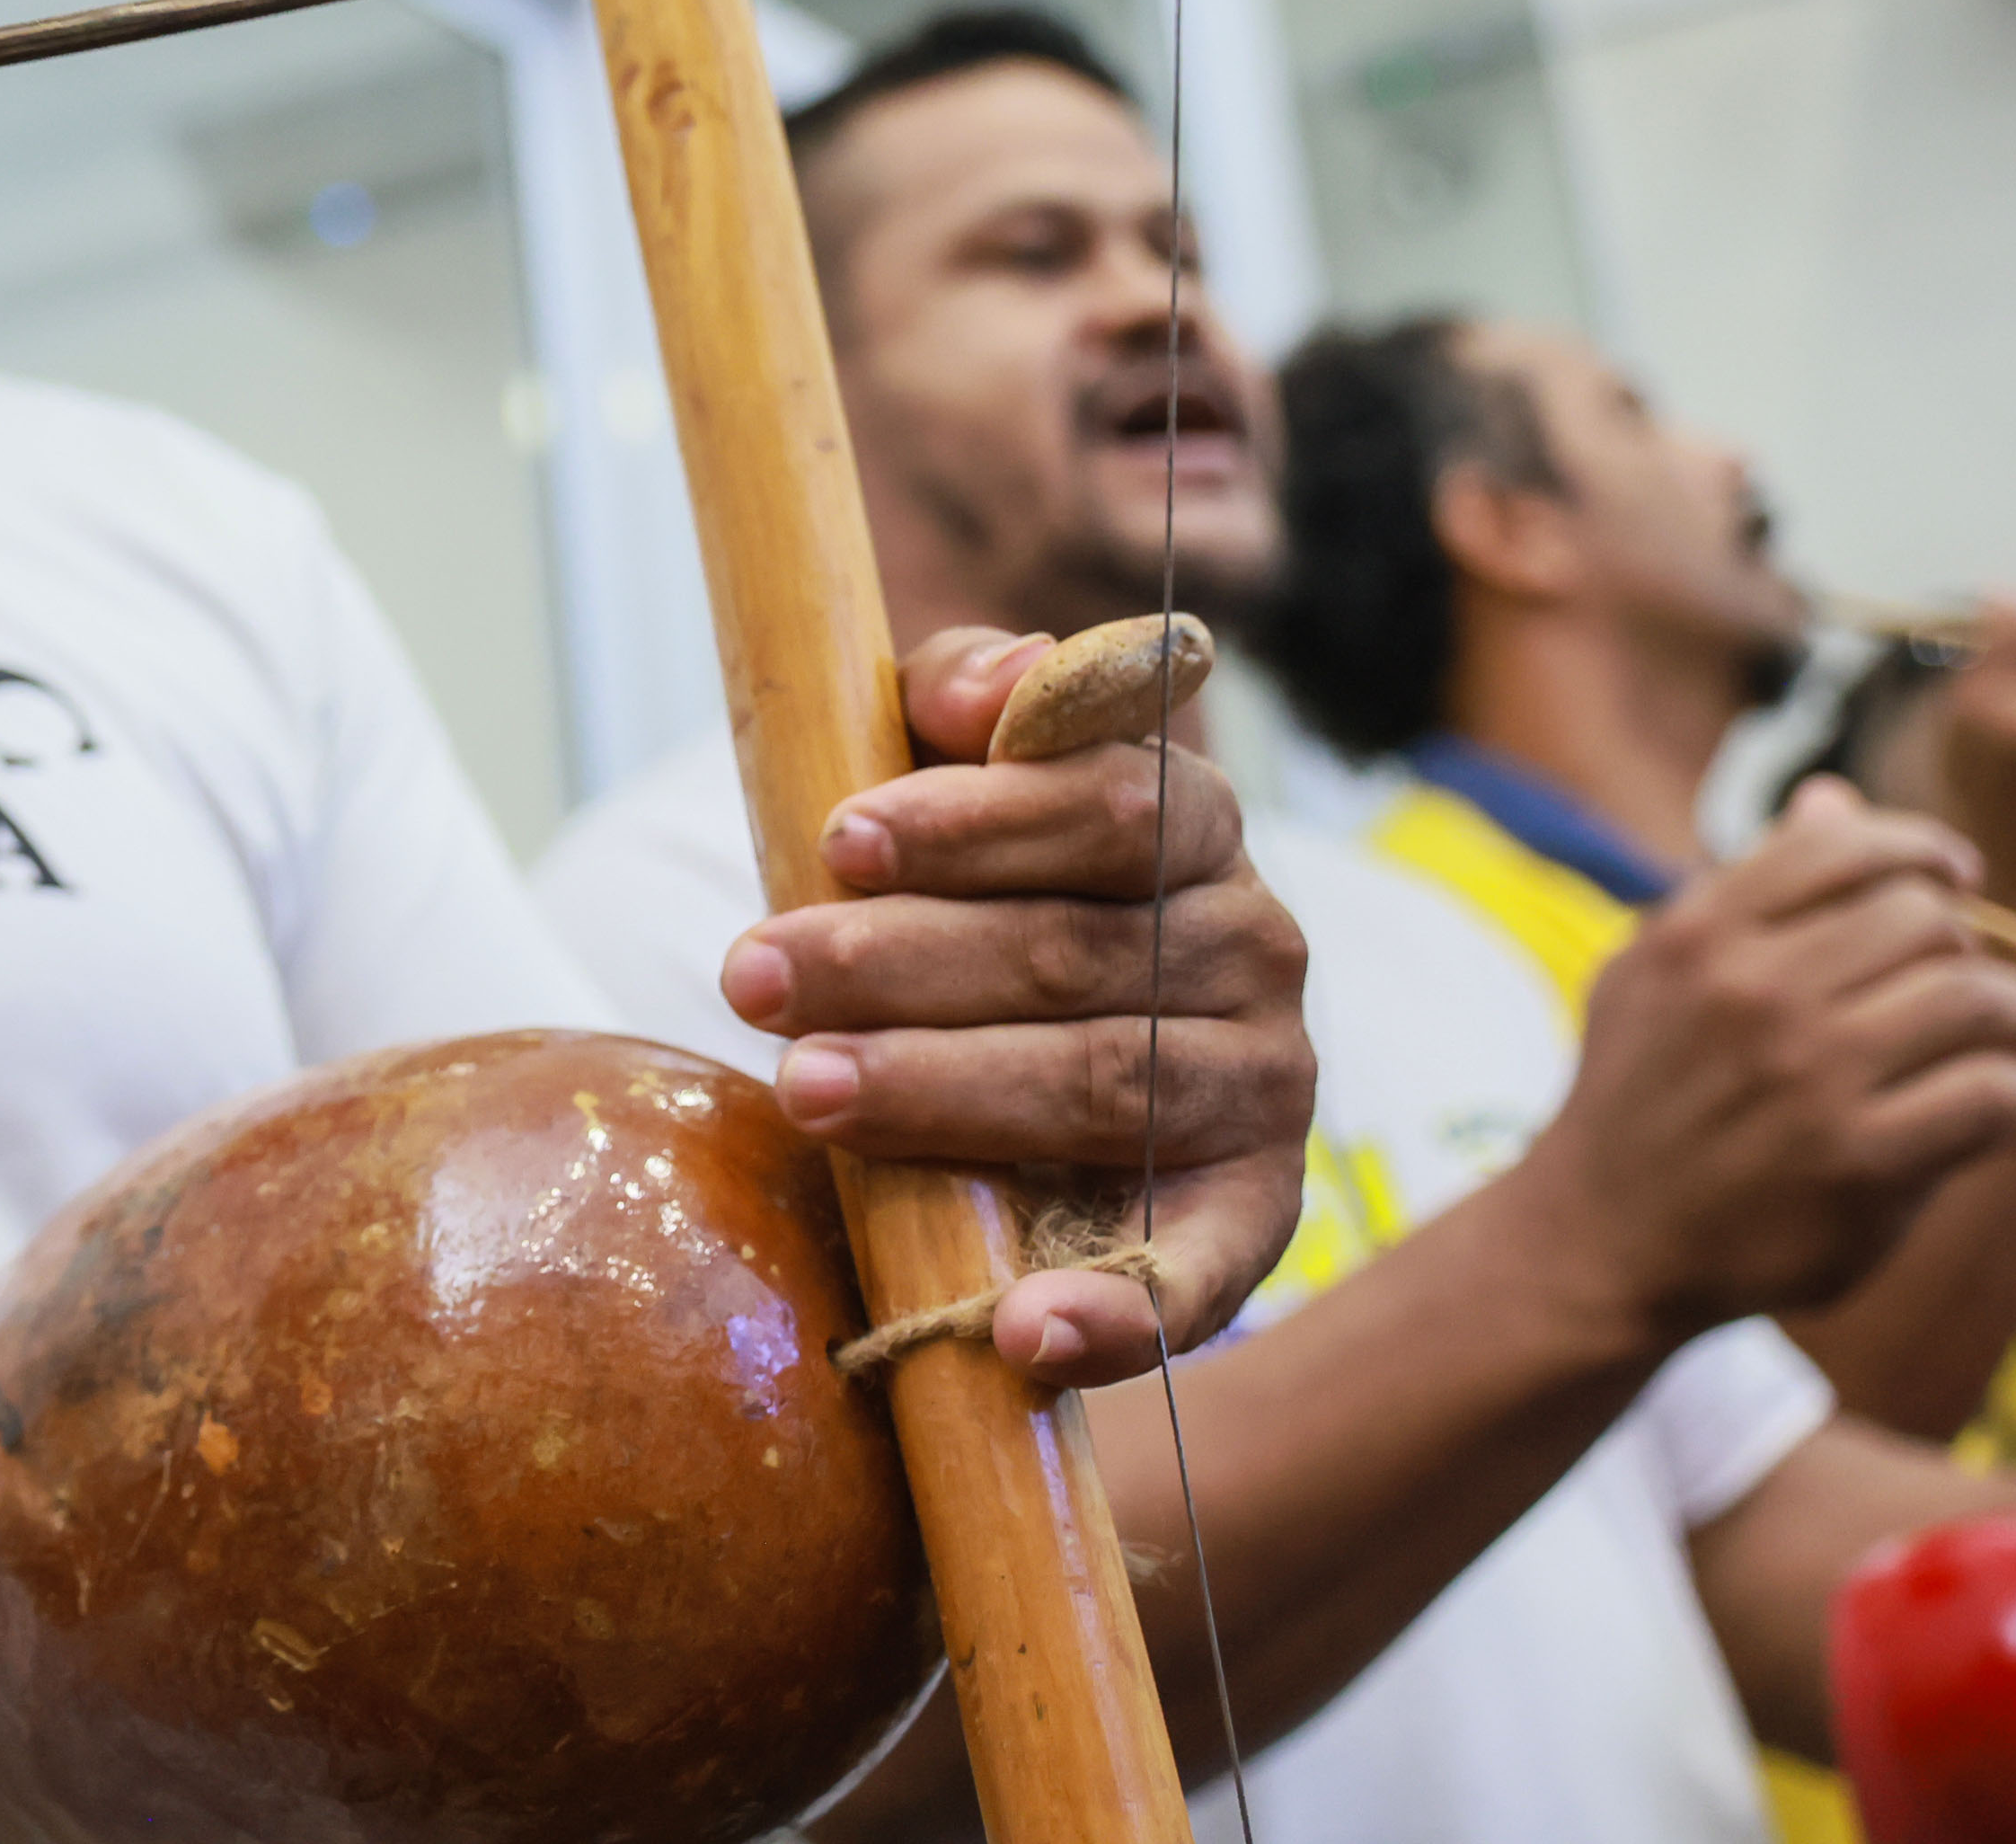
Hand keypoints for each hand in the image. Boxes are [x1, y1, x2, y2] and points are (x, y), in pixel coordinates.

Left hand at [716, 627, 1313, 1392]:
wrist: (1029, 1070)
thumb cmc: (972, 891)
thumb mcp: (952, 776)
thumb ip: (962, 699)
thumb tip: (993, 682)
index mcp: (1194, 825)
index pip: (1108, 804)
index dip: (971, 820)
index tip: (834, 840)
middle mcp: (1254, 948)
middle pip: (1073, 952)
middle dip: (896, 963)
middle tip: (753, 977)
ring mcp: (1262, 1088)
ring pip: (1103, 1087)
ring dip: (947, 1096)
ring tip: (809, 1093)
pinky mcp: (1251, 1220)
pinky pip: (1198, 1274)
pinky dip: (1117, 1312)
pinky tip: (1022, 1334)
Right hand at [1517, 783, 2015, 1338]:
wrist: (1600, 1240)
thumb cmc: (1640, 1096)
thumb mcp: (1657, 974)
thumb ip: (1746, 888)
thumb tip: (1834, 800)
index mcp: (1700, 933)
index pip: (1847, 843)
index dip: (1924, 849)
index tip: (1957, 879)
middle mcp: (1752, 993)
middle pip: (1926, 916)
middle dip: (1966, 945)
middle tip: (1966, 982)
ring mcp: (1809, 1079)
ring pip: (1977, 997)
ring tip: (2013, 1036)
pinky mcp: (1860, 1165)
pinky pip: (1995, 1094)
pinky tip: (1998, 1104)